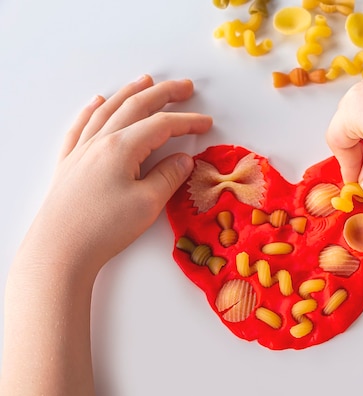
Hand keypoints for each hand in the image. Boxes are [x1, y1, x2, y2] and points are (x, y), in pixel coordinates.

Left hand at [25, 75, 212, 273]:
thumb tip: (184, 160)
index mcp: (122, 147)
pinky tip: (96, 102)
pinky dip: (91, 110)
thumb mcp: (147, 204)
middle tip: (184, 87)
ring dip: (130, 92)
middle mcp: (100, 141)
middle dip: (163, 94)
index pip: (161, 125)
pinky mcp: (69, 164)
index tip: (206, 122)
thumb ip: (169, 176)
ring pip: (108, 110)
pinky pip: (80, 126)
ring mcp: (81, 150)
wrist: (60, 250)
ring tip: (145, 81)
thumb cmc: (103, 228)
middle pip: (136, 107)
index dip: (187, 121)